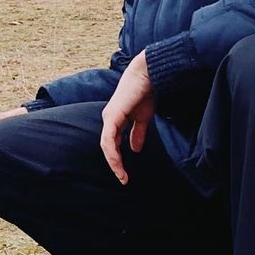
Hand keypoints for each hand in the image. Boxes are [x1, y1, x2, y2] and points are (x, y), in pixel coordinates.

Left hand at [100, 51, 154, 185]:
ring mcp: (109, 117)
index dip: (118, 160)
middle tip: (123, 179)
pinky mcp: (113, 115)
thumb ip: (138, 133)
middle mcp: (109, 119)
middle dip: (115, 164)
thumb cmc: (145, 93)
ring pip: (106, 145)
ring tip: (122, 176)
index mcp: (116, 120)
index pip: (113, 144)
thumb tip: (135, 149)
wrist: (148, 75)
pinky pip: (109, 138)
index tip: (126, 175)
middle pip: (107, 147)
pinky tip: (117, 162)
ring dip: (113, 162)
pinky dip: (112, 152)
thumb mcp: (142, 118)